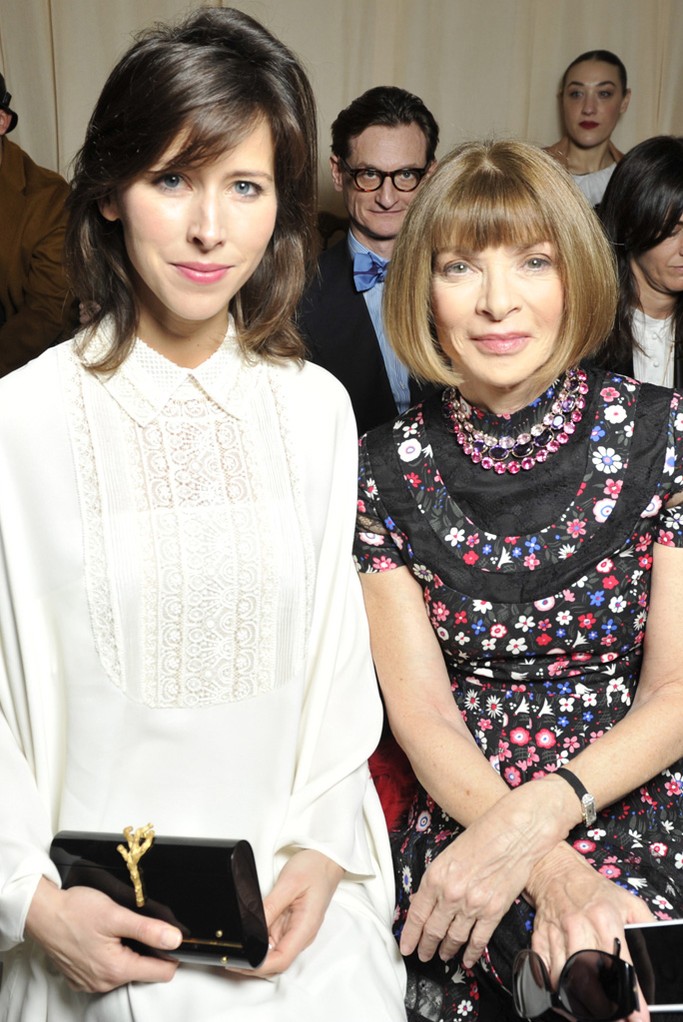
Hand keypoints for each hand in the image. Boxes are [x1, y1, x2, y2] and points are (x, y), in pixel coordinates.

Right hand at [25, 878, 181, 991]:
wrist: (43, 913)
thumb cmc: (74, 911)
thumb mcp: (116, 915)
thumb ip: (148, 929)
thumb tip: (175, 939)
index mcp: (116, 969)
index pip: (161, 973)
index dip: (172, 955)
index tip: (173, 940)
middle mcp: (104, 982)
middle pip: (144, 972)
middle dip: (149, 952)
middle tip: (142, 927)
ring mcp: (91, 982)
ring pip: (125, 971)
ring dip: (129, 953)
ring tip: (120, 931)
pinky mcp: (81, 978)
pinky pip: (106, 972)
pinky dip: (111, 957)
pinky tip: (105, 940)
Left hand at [244, 849, 343, 976]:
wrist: (325, 861)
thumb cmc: (314, 869)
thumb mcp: (289, 883)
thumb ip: (270, 906)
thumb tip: (251, 926)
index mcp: (305, 927)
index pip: (282, 959)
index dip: (260, 966)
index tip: (241, 963)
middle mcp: (301, 935)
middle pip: (276, 962)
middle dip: (253, 966)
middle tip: (231, 959)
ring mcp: (295, 932)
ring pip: (273, 954)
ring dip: (255, 957)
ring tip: (236, 952)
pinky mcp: (289, 926)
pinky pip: (273, 941)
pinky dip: (259, 944)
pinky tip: (247, 939)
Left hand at [401, 783, 570, 967]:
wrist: (513, 832)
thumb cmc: (482, 836)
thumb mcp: (448, 855)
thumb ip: (435, 881)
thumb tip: (424, 901)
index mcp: (435, 877)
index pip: (416, 914)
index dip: (410, 935)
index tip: (406, 946)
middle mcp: (451, 894)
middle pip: (433, 930)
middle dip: (426, 946)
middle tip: (422, 954)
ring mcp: (473, 905)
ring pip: (454, 937)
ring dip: (446, 950)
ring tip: (442, 956)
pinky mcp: (493, 911)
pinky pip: (478, 940)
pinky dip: (471, 952)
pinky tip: (466, 959)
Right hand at [526, 844, 653, 1021]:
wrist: (556, 870)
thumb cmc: (594, 889)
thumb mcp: (629, 902)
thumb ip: (647, 927)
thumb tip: (659, 951)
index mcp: (605, 918)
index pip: (622, 964)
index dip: (631, 996)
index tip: (638, 1017)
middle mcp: (579, 926)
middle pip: (590, 977)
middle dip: (604, 1006)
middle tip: (615, 1018)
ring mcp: (557, 933)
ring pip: (565, 978)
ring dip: (579, 1002)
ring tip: (593, 1012)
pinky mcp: (540, 938)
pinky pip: (545, 972)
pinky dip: (555, 989)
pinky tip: (567, 997)